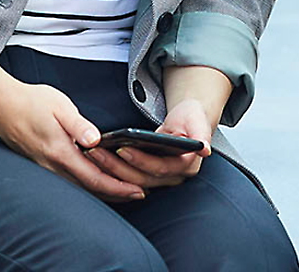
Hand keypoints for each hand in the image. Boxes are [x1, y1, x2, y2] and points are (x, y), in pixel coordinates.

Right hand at [0, 80, 145, 201]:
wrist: (1, 106)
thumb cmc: (31, 102)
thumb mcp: (59, 106)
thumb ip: (79, 125)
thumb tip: (96, 139)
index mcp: (61, 153)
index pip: (95, 179)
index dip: (118, 187)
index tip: (137, 190)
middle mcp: (54, 167)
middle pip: (90, 190)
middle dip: (116, 194)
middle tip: (140, 193)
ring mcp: (47, 169)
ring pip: (80, 189)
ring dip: (104, 191)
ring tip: (124, 190)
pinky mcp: (43, 166)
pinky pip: (70, 183)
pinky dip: (88, 185)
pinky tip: (96, 180)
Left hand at [85, 98, 213, 189]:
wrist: (188, 122)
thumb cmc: (192, 118)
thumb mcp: (198, 120)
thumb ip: (202, 133)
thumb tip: (205, 148)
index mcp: (186, 166)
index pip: (160, 168)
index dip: (141, 160)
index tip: (122, 148)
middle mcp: (172, 177)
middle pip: (141, 178)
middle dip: (117, 166)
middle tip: (97, 151)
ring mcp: (159, 179)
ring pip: (131, 180)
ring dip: (110, 169)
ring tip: (93, 151)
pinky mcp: (147, 175)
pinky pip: (127, 177)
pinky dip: (112, 169)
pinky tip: (97, 156)